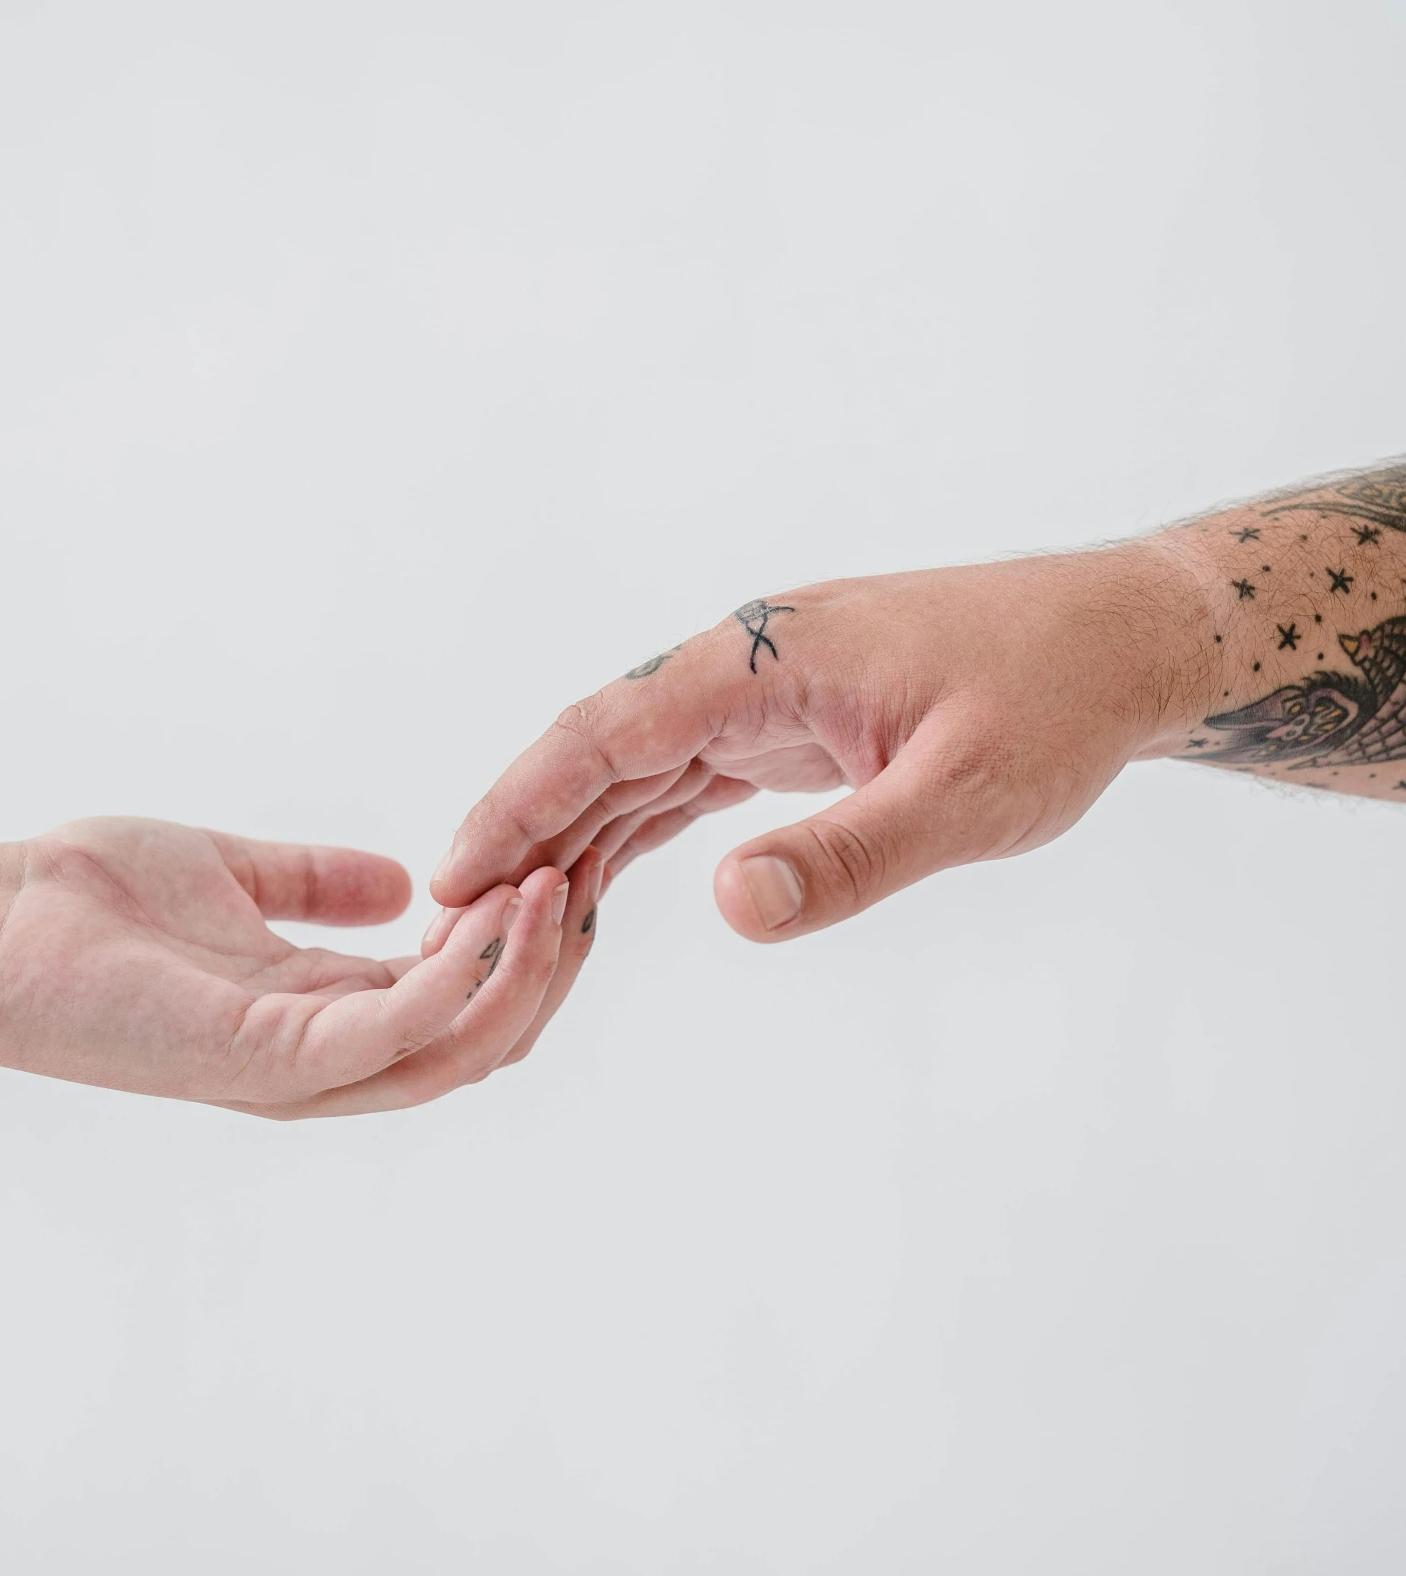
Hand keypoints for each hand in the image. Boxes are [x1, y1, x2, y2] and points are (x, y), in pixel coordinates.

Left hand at [0, 809, 603, 1115]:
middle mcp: (322, 1060)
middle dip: (547, 968)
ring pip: (457, 1052)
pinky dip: (463, 979)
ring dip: (523, 973)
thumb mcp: (231, 875)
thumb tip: (404, 883)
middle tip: (586, 881)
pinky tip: (499, 909)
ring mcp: (298, 1070)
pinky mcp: (267, 1059)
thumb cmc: (83, 905)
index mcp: (319, 1016)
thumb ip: (317, 884)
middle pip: (478, 1042)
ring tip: (560, 887)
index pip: (456, 1004)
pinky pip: (396, 1034)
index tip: (559, 863)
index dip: (519, 942)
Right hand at [429, 546, 1210, 942]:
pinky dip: (631, 834)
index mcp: (763, 660)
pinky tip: (590, 889)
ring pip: (635, 769)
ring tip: (501, 930)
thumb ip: (849, 854)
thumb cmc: (1056, 703)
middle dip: (521, 836)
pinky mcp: (791, 725)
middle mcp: (746, 667)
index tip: (449, 875)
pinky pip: (685, 782)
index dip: (520, 802)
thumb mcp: (966, 795)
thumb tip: (730, 909)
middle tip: (448, 934)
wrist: (1126, 641)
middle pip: (599, 749)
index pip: (606, 729)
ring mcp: (765, 694)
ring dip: (569, 842)